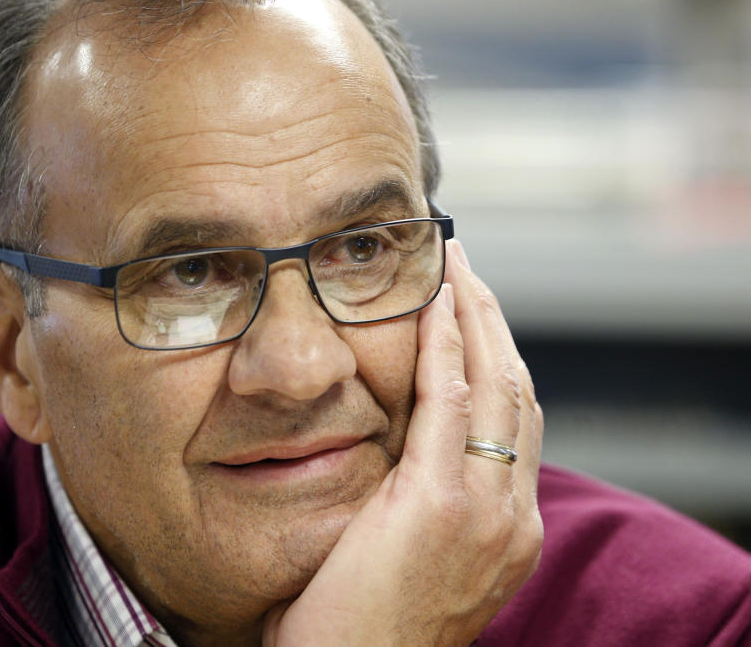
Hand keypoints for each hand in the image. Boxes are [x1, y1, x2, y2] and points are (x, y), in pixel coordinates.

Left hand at [263, 239, 543, 645]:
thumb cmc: (362, 629)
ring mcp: (486, 510)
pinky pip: (450, 399)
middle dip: (494, 323)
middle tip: (467, 272)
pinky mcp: (439, 503)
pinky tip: (432, 303)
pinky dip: (446, 344)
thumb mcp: (412, 559)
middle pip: (518, 390)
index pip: (517, 421)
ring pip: (497, 383)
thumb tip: (401, 446)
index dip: (500, 358)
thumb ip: (423, 500)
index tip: (474, 314)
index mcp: (509, 528)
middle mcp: (513, 516)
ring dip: (475, 317)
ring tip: (454, 270)